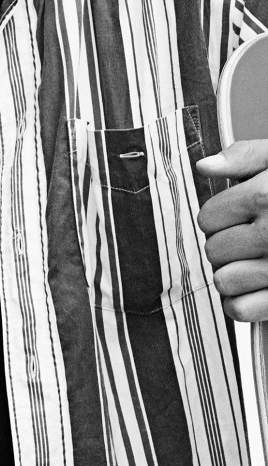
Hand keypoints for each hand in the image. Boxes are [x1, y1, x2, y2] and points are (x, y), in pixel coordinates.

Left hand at [197, 141, 267, 321]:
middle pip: (214, 251)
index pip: (209, 218)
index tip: (241, 216)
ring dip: (236, 275)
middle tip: (254, 239)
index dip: (222, 217)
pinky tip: (259, 287)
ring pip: (224, 281)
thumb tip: (205, 166)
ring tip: (259, 262)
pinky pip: (241, 309)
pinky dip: (243, 303)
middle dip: (229, 245)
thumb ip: (247, 156)